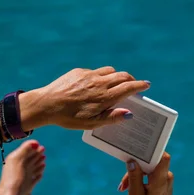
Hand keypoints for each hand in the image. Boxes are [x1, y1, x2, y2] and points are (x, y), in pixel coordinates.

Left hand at [22, 67, 149, 130]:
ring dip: (117, 76)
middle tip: (134, 84)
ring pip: (110, 71)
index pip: (128, 87)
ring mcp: (89, 75)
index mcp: (104, 97)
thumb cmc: (69, 117)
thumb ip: (111, 117)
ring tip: (117, 83)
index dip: (139, 85)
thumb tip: (129, 113)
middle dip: (131, 79)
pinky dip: (101, 76)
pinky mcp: (79, 72)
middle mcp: (99, 83)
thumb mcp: (91, 123)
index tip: (146, 85)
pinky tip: (96, 84)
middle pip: (122, 76)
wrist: (47, 104)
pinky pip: (95, 71)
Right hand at [118, 153, 181, 194]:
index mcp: (160, 179)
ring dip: (135, 176)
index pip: (162, 156)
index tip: (138, 150)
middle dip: (134, 168)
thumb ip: (134, 178)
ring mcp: (165, 178)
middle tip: (123, 182)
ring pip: (147, 169)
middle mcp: (165, 176)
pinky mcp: (162, 181)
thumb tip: (131, 161)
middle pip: (149, 163)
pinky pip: (149, 174)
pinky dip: (140, 179)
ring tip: (124, 188)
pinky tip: (130, 188)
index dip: (152, 150)